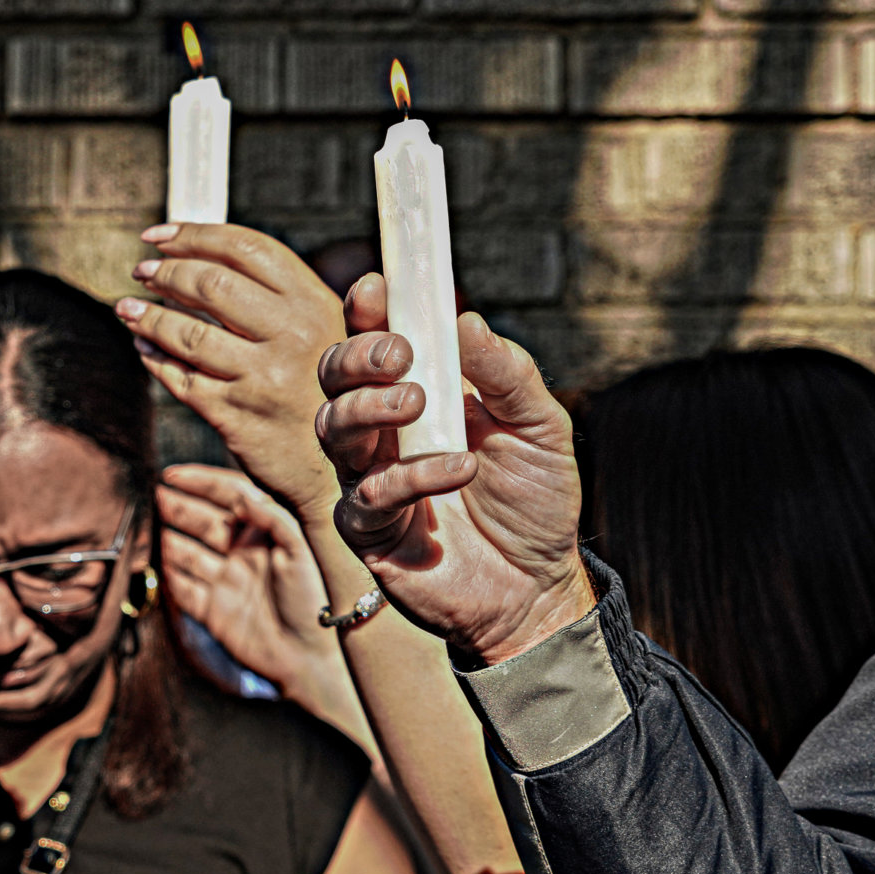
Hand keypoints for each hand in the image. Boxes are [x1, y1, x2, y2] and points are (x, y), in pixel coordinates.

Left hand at [117, 224, 344, 525]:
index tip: (160, 235)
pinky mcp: (234, 415)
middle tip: (141, 271)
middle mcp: (291, 337)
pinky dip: (154, 358)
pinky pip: (180, 379)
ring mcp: (260, 378)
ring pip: (188, 333)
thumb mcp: (351, 345)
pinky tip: (142, 345)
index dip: (196, 235)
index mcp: (316, 307)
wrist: (336, 476)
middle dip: (166, 272)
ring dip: (149, 316)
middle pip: (211, 284)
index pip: (248, 249)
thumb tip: (326, 266)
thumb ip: (325, 299)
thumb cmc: (337, 401)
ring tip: (128, 306)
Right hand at [158, 465, 369, 744]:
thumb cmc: (313, 599)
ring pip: (185, 552)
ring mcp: (224, 580)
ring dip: (165, 538)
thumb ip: (273, 519)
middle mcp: (240, 552)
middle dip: (175, 506)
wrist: (311, 658)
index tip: (171, 474)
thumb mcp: (300, 552)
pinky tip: (151, 561)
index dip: (200, 482)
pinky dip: (166, 576)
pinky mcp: (211, 610)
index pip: (228, 496)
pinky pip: (181, 588)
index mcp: (264, 532)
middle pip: (201, 521)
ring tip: (142, 523)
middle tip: (149, 495)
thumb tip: (241, 494)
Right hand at [316, 274, 592, 663]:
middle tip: (401, 354)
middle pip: (334, 380)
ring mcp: (368, 482)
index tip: (377, 286)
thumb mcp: (541, 426)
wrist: (539, 587)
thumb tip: (468, 319)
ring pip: (333, 430)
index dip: (366, 313)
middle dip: (356, 356)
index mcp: (418, 397)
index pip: (373, 345)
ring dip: (370, 407)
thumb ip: (508, 374)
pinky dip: (410, 476)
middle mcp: (383, 435)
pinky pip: (366, 496)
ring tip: (419, 403)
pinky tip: (457, 470)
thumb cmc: (534, 502)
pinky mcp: (368, 533)